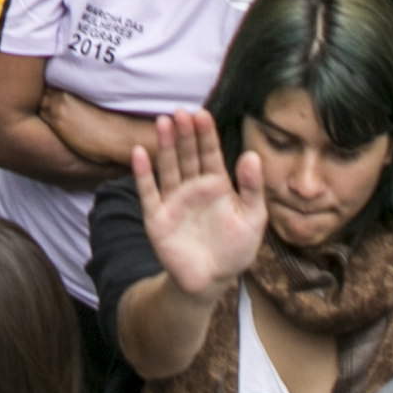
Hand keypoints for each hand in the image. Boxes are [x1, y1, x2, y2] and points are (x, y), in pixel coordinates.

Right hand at [130, 109, 269, 301]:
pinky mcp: (157, 217)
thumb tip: (252, 155)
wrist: (210, 281)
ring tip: (162, 122)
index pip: (210, 154)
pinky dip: (143, 174)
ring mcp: (174, 200)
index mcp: (217, 184)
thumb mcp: (252, 218)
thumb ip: (253, 188)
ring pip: (168, 167)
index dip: (206, 135)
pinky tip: (139, 153)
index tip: (201, 115)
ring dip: (165, 145)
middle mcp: (193, 187)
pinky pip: (148, 192)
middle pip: (187, 155)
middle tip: (180, 112)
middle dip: (184, 134)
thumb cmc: (235, 249)